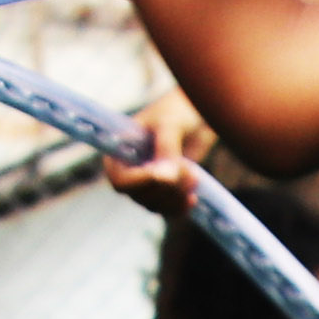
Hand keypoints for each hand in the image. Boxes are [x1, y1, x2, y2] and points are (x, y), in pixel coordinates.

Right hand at [98, 83, 217, 208]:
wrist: (198, 111)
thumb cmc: (177, 109)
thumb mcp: (170, 126)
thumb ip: (166, 150)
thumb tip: (164, 177)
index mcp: (120, 151)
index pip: (119, 180)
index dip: (139, 183)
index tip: (166, 176)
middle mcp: (131, 170)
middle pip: (139, 196)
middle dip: (166, 189)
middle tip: (190, 171)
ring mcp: (148, 183)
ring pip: (155, 205)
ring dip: (176, 197)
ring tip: (194, 177)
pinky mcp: (166, 190)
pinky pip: (168, 209)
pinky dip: (180, 207)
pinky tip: (193, 197)